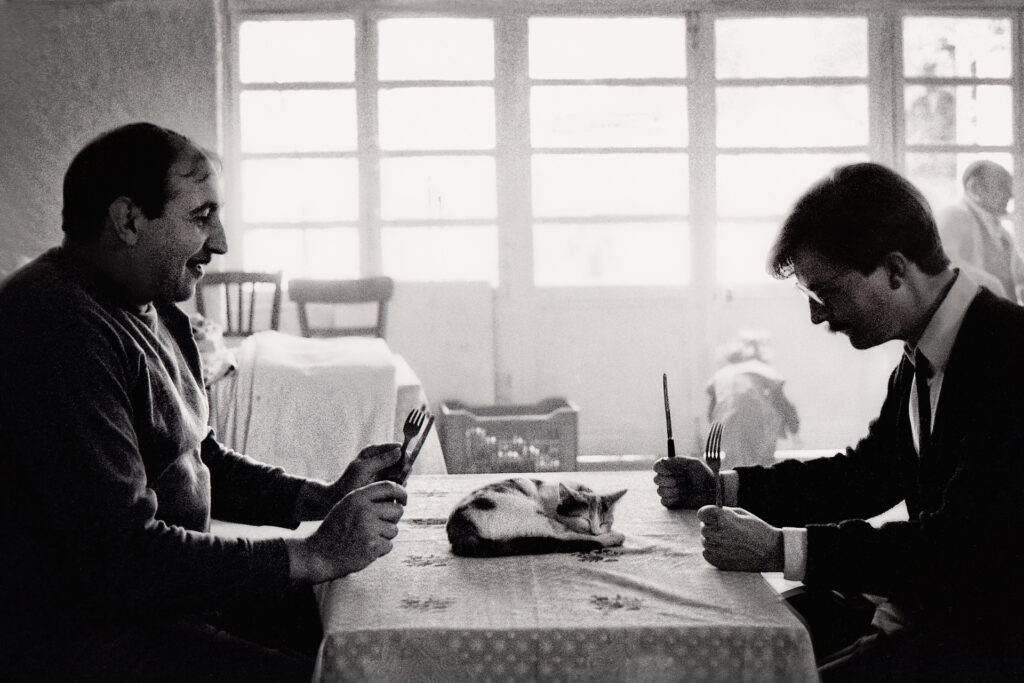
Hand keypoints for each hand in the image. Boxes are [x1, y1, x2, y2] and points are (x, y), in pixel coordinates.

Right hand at [288, 481, 406, 582]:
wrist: (319, 554)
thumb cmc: (336, 529)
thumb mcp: (347, 506)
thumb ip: (368, 500)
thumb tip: (397, 497)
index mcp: (358, 497)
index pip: (389, 487)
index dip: (401, 492)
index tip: (403, 499)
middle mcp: (365, 510)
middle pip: (397, 510)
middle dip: (394, 518)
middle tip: (382, 525)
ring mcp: (369, 528)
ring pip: (394, 530)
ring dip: (384, 536)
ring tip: (366, 539)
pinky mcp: (372, 546)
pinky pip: (389, 545)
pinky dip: (380, 549)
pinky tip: (365, 549)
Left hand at [294, 444, 401, 519]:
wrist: (338, 499)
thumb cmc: (348, 483)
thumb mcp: (364, 469)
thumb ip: (381, 460)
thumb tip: (399, 451)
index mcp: (374, 451)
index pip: (397, 447)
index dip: (404, 456)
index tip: (403, 468)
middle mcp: (380, 458)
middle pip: (402, 460)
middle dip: (403, 470)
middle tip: (397, 480)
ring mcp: (382, 470)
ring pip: (401, 471)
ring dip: (401, 479)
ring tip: (392, 487)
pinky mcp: (384, 482)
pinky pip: (397, 481)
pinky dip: (397, 486)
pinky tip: (391, 492)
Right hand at [652, 456, 715, 508]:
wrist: (713, 491)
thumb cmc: (705, 475)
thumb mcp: (693, 464)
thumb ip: (678, 461)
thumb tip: (663, 460)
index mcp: (672, 468)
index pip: (657, 467)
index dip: (660, 469)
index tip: (669, 471)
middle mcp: (669, 478)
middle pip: (656, 479)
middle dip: (668, 480)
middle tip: (682, 480)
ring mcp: (670, 491)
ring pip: (659, 491)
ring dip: (671, 490)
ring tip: (683, 489)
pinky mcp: (672, 502)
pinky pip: (663, 501)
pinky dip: (671, 499)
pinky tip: (680, 497)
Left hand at [696, 505, 783, 572]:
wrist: (771, 552)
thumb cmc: (758, 530)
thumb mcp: (742, 514)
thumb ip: (724, 513)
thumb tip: (712, 513)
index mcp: (724, 520)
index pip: (702, 513)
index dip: (705, 513)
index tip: (710, 515)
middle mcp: (718, 534)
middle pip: (703, 528)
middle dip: (710, 526)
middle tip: (724, 529)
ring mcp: (717, 550)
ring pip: (705, 541)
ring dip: (713, 539)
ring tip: (729, 540)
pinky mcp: (718, 562)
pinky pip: (706, 553)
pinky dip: (713, 551)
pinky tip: (726, 549)